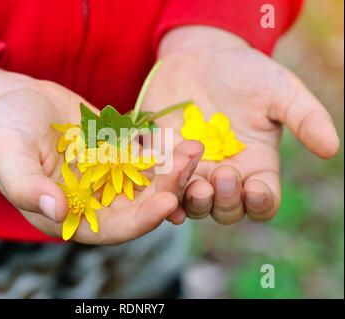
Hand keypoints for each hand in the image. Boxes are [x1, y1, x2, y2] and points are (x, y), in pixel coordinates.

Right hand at [0, 64, 203, 243]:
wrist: (12, 100)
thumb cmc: (2, 130)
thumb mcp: (7, 155)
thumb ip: (26, 186)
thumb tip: (55, 212)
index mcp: (67, 214)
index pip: (110, 228)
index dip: (139, 221)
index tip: (167, 203)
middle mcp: (92, 201)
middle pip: (138, 206)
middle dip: (167, 189)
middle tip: (190, 165)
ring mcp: (106, 177)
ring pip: (147, 182)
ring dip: (173, 170)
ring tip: (193, 148)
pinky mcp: (115, 154)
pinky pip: (144, 157)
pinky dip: (163, 151)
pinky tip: (182, 139)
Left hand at [143, 26, 339, 224]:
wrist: (199, 58)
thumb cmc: (244, 73)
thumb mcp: (278, 89)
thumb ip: (304, 116)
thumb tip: (331, 148)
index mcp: (256, 166)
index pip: (262, 200)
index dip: (261, 202)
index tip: (257, 189)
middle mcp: (224, 176)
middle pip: (225, 210)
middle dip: (225, 200)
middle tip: (223, 176)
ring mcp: (191, 171)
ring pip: (190, 203)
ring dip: (191, 198)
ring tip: (193, 180)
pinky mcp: (162, 161)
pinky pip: (159, 184)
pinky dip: (159, 188)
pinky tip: (160, 185)